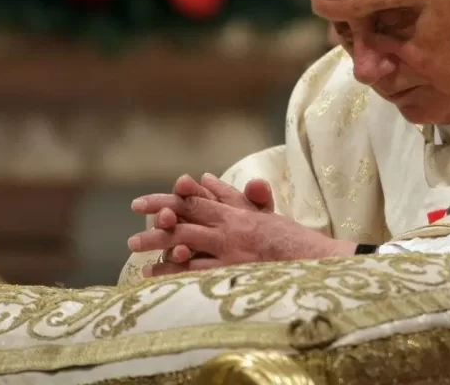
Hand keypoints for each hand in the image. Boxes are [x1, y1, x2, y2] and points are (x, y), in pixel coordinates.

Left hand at [128, 176, 354, 276]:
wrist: (315, 259)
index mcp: (238, 211)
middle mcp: (232, 225)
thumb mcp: (265, 213)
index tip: (145, 201)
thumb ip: (236, 195)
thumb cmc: (290, 240)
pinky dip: (174, 270)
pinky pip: (197, 269)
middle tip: (134, 218)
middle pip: (187, 214)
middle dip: (158, 215)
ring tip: (134, 245)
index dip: (171, 197)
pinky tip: (155, 273)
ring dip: (159, 241)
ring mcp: (231, 247)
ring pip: (186, 240)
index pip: (198, 198)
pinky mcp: (233, 269)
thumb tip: (206, 176)